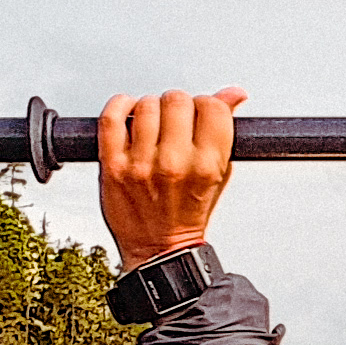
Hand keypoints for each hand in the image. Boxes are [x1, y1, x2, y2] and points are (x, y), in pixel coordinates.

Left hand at [98, 88, 246, 265]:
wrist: (158, 250)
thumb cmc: (188, 212)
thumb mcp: (218, 174)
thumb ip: (224, 132)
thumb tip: (234, 94)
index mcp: (207, 166)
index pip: (212, 107)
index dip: (207, 105)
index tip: (201, 116)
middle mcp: (175, 164)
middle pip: (177, 101)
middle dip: (178, 105)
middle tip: (175, 122)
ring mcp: (141, 165)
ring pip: (146, 106)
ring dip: (150, 108)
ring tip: (153, 126)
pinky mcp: (113, 167)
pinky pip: (111, 119)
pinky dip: (119, 106)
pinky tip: (127, 112)